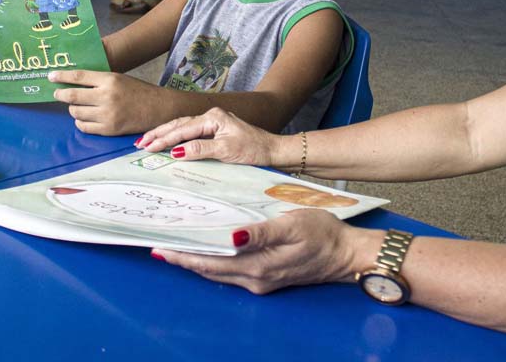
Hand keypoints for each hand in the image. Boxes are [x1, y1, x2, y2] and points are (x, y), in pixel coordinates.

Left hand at [50, 69, 162, 134]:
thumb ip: (98, 81)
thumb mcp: (119, 79)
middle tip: (58, 94)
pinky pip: (83, 126)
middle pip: (72, 96)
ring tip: (80, 106)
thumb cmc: (138, 91)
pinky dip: (81, 122)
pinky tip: (86, 117)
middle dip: (61, 95)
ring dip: (74, 109)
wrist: (159, 108)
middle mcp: (107, 96)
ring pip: (76, 112)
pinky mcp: (109, 129)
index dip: (62, 76)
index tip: (51, 77)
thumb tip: (71, 82)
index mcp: (110, 80)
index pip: (79, 77)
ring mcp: (107, 115)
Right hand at [137, 107, 276, 165]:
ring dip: (166, 134)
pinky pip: (191, 132)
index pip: (182, 129)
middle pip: (179, 124)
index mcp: (213, 117)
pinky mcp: (216, 131)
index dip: (164, 139)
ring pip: (184, 127)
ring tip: (148, 141)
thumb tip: (176, 151)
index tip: (147, 147)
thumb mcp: (226, 151)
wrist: (273, 151)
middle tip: (141, 143)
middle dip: (159, 134)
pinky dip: (178, 137)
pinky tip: (169, 142)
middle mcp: (212, 117)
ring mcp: (214, 123)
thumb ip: (200, 150)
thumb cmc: (254, 149)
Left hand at [152, 210, 374, 293]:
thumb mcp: (293, 224)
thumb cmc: (323, 234)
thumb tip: (232, 238)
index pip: (210, 261)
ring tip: (176, 249)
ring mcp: (261, 281)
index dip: (184, 255)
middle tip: (158, 247)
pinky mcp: (267, 279)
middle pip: (209, 269)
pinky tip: (209, 252)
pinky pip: (231, 272)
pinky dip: (215, 262)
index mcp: (258, 266)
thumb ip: (261, 232)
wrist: (347, 255)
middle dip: (183, 259)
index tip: (160, 248)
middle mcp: (255, 278)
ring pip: (218, 272)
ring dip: (196, 261)